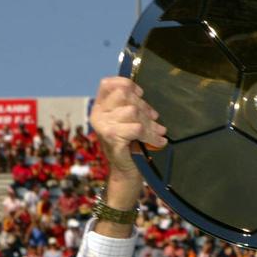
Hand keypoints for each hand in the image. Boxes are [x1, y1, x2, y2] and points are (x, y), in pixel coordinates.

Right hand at [90, 76, 167, 210]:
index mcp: (99, 107)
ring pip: (133, 112)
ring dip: (150, 123)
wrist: (126, 171)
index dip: (126, 84)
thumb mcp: (127, 121)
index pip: (107, 84)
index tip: (140, 94)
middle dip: (144, 107)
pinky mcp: (112, 138)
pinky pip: (137, 128)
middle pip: (124, 96)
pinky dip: (152, 135)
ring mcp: (103, 126)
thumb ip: (130, 106)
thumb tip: (141, 94)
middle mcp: (97, 114)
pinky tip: (160, 141)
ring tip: (159, 132)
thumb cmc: (129, 144)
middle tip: (155, 119)